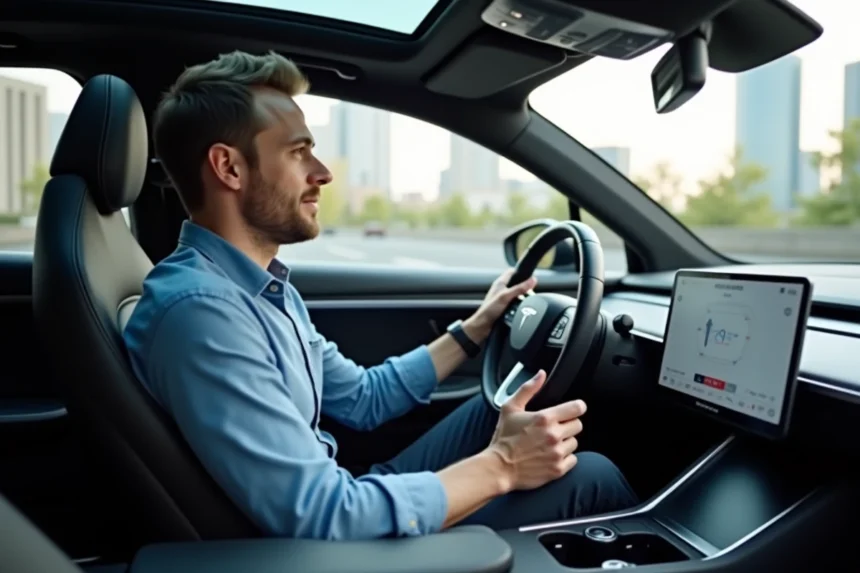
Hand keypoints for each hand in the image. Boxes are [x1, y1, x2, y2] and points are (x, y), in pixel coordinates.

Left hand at [464, 268, 536, 342]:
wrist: (482, 326)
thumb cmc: (488, 310)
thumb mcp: (506, 297)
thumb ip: (519, 288)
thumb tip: (532, 280)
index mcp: (500, 283)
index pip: (512, 272)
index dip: (521, 273)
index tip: (530, 278)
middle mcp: (501, 290)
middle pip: (517, 284)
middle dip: (524, 288)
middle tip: (530, 293)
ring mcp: (503, 299)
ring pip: (517, 295)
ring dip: (522, 298)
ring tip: (525, 302)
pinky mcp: (504, 307)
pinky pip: (515, 304)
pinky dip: (519, 306)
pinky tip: (520, 310)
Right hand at [486, 370, 585, 491]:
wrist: (499, 468)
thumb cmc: (504, 438)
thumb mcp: (510, 408)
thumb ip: (527, 389)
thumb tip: (541, 374)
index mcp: (544, 418)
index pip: (577, 408)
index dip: (577, 407)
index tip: (573, 410)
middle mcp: (554, 435)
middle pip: (577, 425)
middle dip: (568, 425)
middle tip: (554, 428)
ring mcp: (557, 453)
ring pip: (574, 443)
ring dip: (565, 442)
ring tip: (549, 444)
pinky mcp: (558, 469)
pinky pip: (573, 460)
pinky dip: (565, 458)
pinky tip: (551, 456)